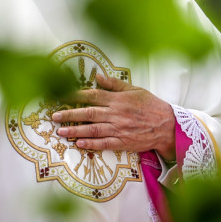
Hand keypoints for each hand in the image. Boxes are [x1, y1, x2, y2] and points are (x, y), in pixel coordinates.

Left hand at [51, 73, 175, 161]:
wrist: (167, 125)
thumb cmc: (151, 105)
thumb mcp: (134, 90)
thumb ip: (115, 84)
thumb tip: (98, 77)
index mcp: (118, 99)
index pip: (92, 95)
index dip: (75, 95)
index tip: (62, 95)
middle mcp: (116, 114)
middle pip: (88, 113)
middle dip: (69, 114)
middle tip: (54, 116)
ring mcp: (119, 129)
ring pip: (93, 129)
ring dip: (75, 130)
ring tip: (60, 131)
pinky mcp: (123, 142)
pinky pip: (104, 144)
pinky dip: (91, 144)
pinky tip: (78, 143)